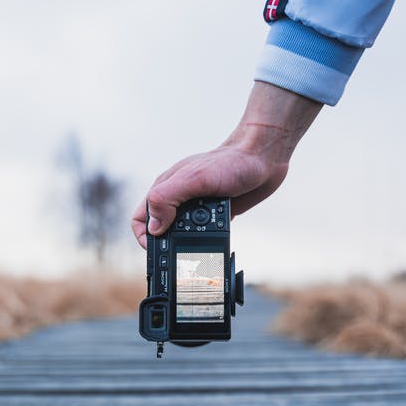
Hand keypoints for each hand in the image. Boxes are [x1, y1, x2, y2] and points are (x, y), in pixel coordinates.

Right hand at [132, 82, 321, 247]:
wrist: (263, 158)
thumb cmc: (230, 162)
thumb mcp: (194, 179)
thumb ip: (167, 199)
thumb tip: (154, 227)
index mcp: (166, 188)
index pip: (141, 217)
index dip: (144, 235)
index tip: (157, 247)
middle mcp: (178, 198)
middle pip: (161, 229)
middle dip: (169, 241)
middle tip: (184, 246)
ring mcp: (196, 207)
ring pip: (183, 233)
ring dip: (191, 240)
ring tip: (206, 233)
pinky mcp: (213, 214)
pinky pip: (204, 233)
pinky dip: (208, 238)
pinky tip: (218, 233)